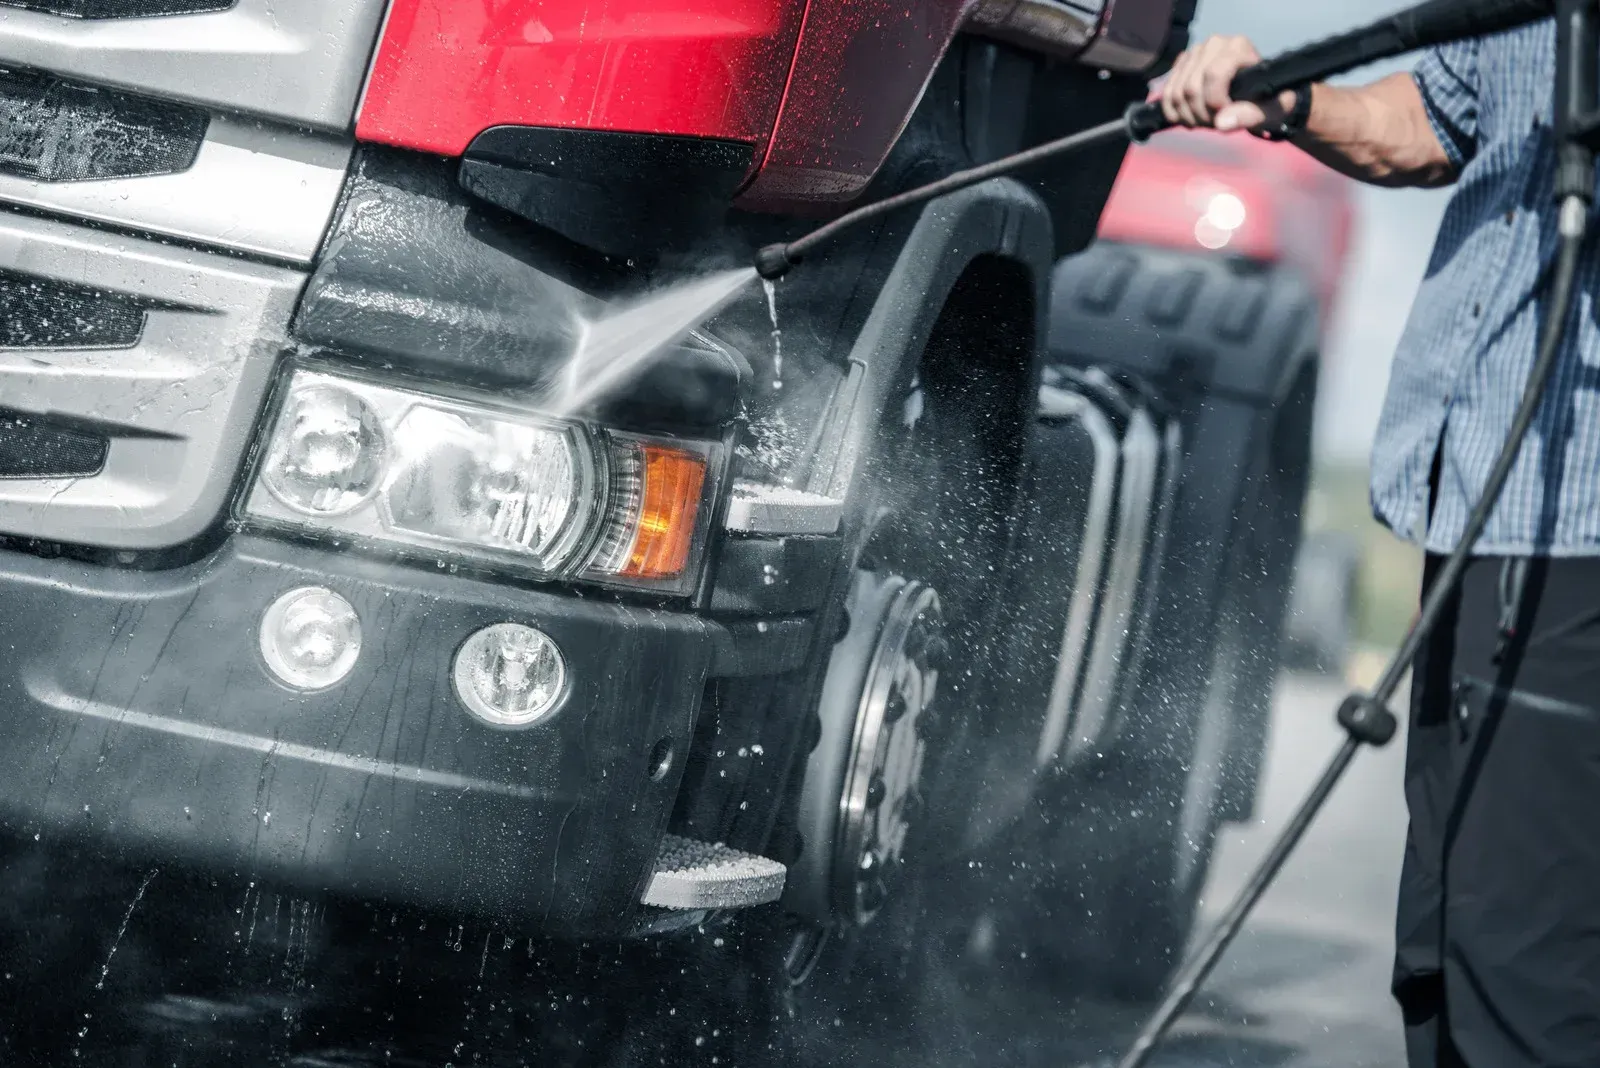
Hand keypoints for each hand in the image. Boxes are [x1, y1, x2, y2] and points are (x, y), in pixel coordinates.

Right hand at [1160, 34, 1299, 132]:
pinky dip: (1172, 111)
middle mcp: (1215, 43)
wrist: (1257, 95)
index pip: (1214, 74)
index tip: (1225, 115)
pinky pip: (1166, 91)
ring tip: (1205, 120)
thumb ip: (1249, 115)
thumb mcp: (1269, 111)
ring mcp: (1196, 52)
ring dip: (1187, 115)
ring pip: (1176, 91)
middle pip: (1191, 87)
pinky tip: (1187, 117)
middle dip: (1200, 114)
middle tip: (1215, 123)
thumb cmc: (1267, 101)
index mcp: (1239, 47)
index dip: (1215, 102)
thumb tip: (1221, 123)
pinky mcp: (1182, 63)